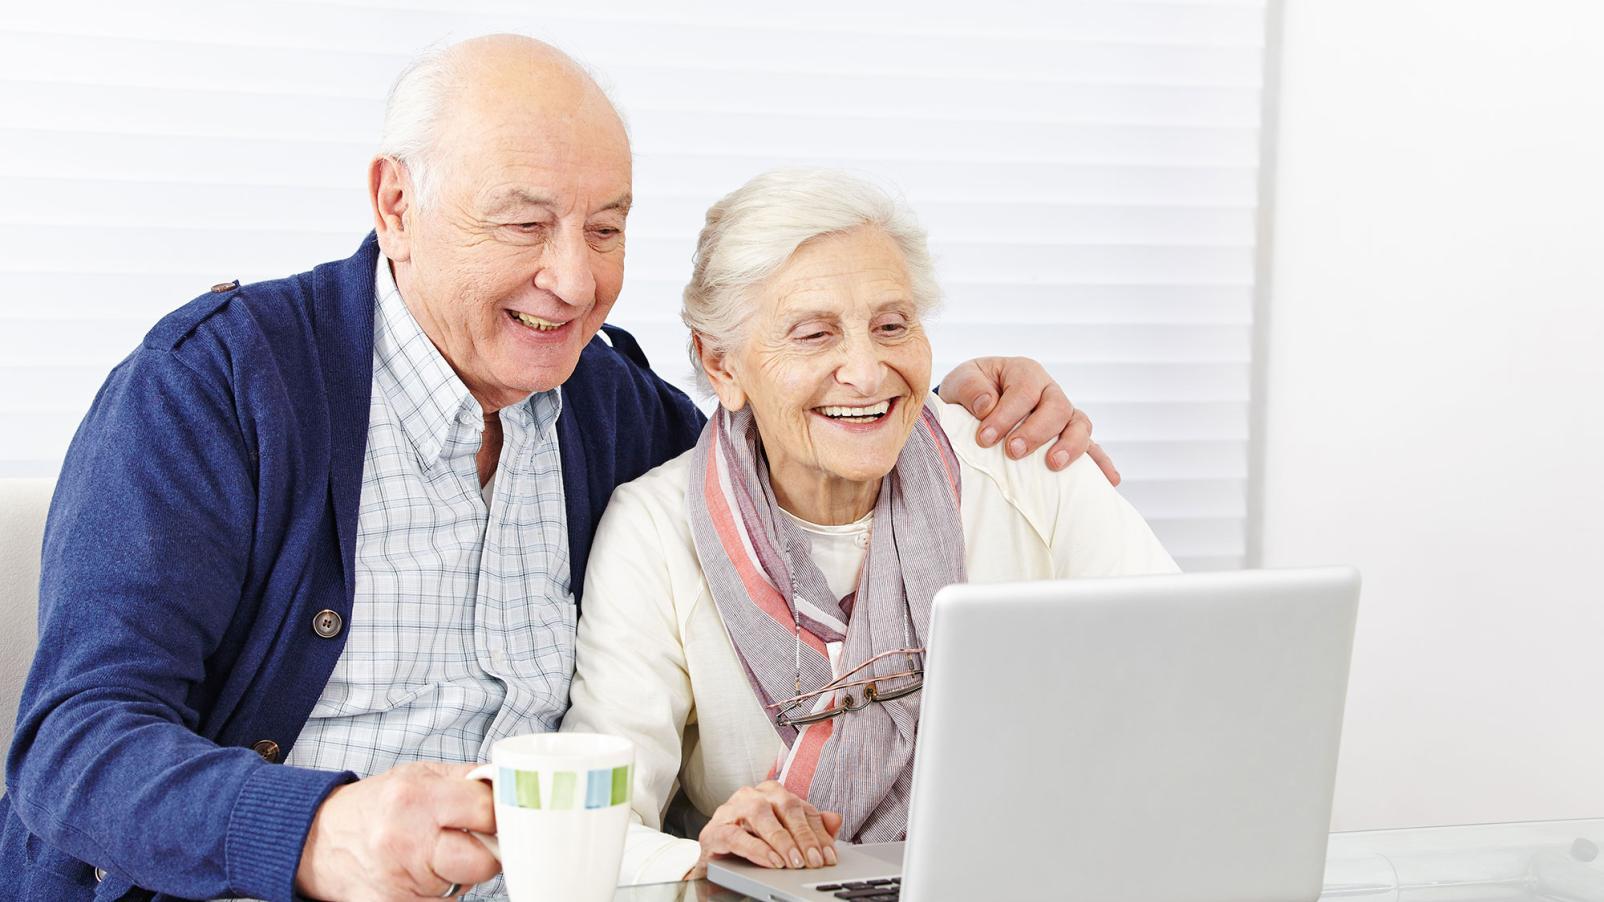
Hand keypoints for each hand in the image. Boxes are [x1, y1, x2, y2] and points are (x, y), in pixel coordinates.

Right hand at [295, 761, 499, 900]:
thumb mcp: (418, 775)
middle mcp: (406, 842)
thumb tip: (511, 788)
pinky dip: (441, 891)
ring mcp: (400, 883)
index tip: (496, 815)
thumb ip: (467, 780)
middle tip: (472, 839)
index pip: (488, 812)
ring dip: (461, 873)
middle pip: (484, 861)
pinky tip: (422, 872)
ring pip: (465, 887)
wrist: (319, 840)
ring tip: (435, 852)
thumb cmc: (375, 805)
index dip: (499, 814)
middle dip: (486, 850)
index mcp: (415, 799)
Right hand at [687, 781, 842, 879]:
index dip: (819, 833)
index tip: (829, 856)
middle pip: (785, 806)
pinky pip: (736, 836)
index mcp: (773, 794)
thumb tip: (835, 820)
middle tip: (814, 860)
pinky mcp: (714, 831)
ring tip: (794, 861)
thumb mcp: (785, 840)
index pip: (803, 808)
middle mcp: (753, 795)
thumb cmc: (753, 847)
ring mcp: (731, 810)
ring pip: (760, 814)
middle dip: (803, 835)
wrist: (716, 866)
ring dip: (781, 840)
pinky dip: (757, 849)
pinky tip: (772, 861)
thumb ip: (810, 829)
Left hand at [938, 356, 1119, 483]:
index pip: (1024, 391)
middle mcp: (1049, 392)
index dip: (1006, 415)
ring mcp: (1063, 415)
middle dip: (1036, 432)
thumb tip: (987, 405)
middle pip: (1057, 407)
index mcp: (1025, 373)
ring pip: (1080, 425)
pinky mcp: (1069, 437)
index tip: (985, 438)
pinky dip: (1101, 463)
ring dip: (1070, 446)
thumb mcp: (962, 380)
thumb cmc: (972, 391)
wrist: (975, 403)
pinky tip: (1109, 480)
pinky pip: (1092, 448)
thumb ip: (971, 388)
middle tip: (1013, 451)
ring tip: (1053, 465)